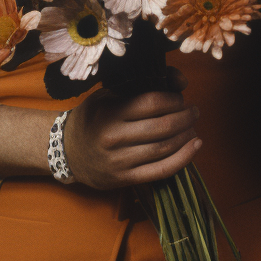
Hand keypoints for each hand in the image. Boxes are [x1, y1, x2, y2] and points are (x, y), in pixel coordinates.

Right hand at [63, 84, 200, 189]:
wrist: (66, 151)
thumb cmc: (93, 116)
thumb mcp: (110, 92)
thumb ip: (144, 83)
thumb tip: (182, 81)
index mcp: (111, 113)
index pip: (151, 103)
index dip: (173, 100)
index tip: (181, 98)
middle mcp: (115, 138)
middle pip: (161, 127)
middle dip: (185, 117)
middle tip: (194, 111)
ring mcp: (119, 161)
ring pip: (163, 149)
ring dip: (186, 137)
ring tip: (194, 127)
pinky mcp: (123, 179)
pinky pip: (160, 171)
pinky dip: (182, 159)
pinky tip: (194, 147)